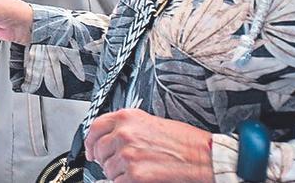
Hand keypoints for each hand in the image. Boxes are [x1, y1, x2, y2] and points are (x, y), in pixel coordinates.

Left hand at [85, 109, 213, 182]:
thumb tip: (112, 138)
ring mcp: (128, 154)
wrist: (205, 157)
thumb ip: (128, 127)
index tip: (91, 150)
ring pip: (108, 169)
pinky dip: (125, 182)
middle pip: (99, 150)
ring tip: (135, 171)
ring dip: (117, 173)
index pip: (95, 128)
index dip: (90, 142)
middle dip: (105, 160)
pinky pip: (118, 182)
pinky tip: (139, 178)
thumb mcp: (151, 123)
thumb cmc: (185, 141)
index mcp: (127, 117)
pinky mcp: (135, 174)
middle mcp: (124, 134)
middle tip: (115, 164)